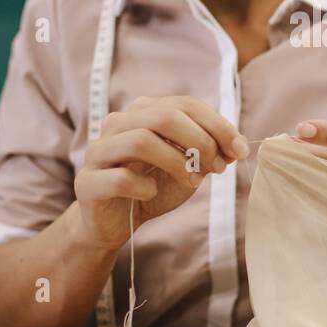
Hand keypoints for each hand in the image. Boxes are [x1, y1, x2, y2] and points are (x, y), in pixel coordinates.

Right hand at [75, 96, 248, 248]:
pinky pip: (119, 178)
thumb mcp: (186, 167)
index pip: (184, 105)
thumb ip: (208, 153)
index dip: (217, 125)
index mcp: (142, 113)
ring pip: (141, 140)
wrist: (113, 222)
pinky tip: (153, 193)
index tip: (239, 150)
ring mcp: (99, 151)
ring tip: (193, 181)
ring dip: (177, 162)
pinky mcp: (87, 182)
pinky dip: (144, 186)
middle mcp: (118, 124)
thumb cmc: (150, 187)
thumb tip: (236, 147)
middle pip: (163, 116)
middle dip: (200, 140)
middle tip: (217, 167)